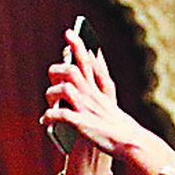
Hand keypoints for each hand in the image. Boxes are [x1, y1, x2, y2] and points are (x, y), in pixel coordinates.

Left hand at [44, 29, 144, 159]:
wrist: (130, 142)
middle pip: (72, 70)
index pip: (88, 60)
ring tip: (50, 104)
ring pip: (64, 89)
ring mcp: (86, 108)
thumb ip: (100, 77)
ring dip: (51, 95)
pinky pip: (59, 114)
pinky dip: (48, 116)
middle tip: (53, 77)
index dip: (77, 45)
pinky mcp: (81, 123)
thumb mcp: (109, 96)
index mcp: (99, 87)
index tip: (69, 32)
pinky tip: (45, 120)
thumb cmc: (116, 121)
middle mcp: (92, 94)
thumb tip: (93, 56)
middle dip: (57, 70)